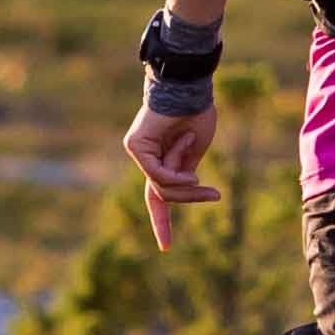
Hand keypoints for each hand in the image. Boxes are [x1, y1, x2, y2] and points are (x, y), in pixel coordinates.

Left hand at [121, 96, 224, 250]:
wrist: (189, 88)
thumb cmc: (197, 113)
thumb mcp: (196, 150)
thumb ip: (186, 171)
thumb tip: (180, 188)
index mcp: (163, 159)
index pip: (159, 196)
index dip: (162, 221)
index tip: (165, 247)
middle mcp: (147, 157)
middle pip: (159, 196)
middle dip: (172, 212)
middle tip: (192, 218)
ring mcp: (138, 152)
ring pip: (162, 187)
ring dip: (187, 182)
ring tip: (198, 163)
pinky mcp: (135, 147)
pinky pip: (158, 175)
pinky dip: (177, 176)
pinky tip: (192, 171)